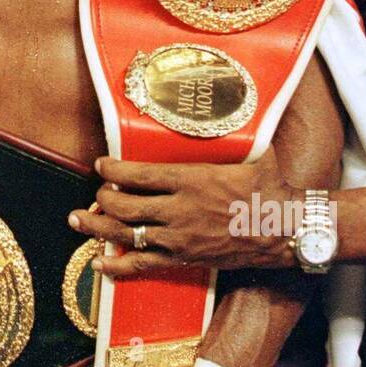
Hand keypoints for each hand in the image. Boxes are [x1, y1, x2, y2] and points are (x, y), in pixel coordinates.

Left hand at [68, 147, 295, 272]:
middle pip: (126, 206)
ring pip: (128, 234)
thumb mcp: (252, 153)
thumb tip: (235, 101)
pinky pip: (145, 265)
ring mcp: (180, 238)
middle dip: (102, 198)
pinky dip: (120, 265)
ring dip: (98, 227)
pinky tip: (100, 263)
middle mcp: (180, 210)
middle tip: (93, 193)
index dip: (114, 170)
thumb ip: (234, 134)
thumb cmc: (271, 188)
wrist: (288, 230)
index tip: (100, 164)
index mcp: (192, 180)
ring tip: (77, 220)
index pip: (140, 175)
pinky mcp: (186, 260)